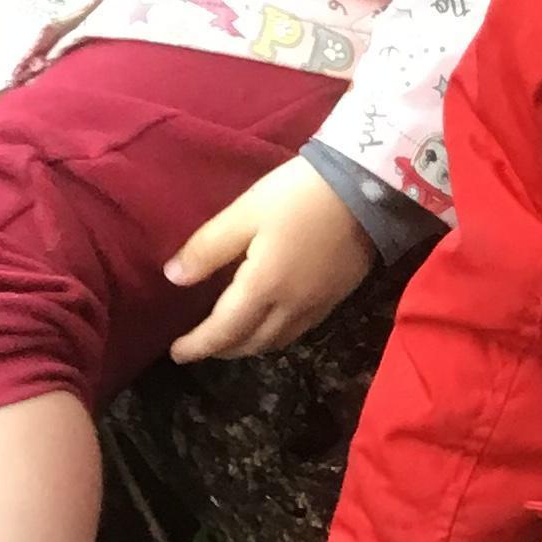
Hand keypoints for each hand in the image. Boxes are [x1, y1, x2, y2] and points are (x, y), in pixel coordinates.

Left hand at [164, 157, 373, 361]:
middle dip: (222, 350)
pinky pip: (298, 330)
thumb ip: (208, 248)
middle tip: (200, 345)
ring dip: (249, 346)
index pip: (224, 330)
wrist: (366, 188)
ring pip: (276, 342)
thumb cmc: (298, 195)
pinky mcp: (335, 298)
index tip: (176, 353)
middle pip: (251, 343)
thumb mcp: (245, 213)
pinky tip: (269, 320)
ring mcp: (317, 306)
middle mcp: (291, 308)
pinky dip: (274, 335)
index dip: (198, 345)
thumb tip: (174, 278)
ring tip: (231, 338)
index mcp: (263, 288)